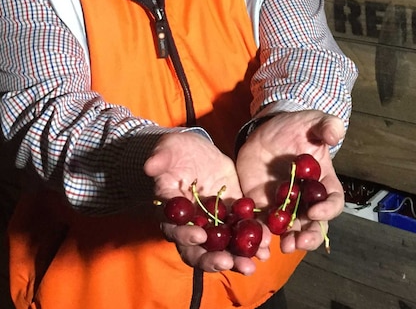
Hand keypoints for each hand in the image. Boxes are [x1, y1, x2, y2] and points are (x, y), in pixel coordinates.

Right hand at [144, 130, 271, 273]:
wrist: (197, 151)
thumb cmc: (175, 152)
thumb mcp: (167, 150)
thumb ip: (160, 159)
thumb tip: (149, 167)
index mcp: (171, 213)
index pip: (175, 230)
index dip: (185, 236)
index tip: (199, 236)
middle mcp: (190, 225)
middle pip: (198, 250)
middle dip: (212, 259)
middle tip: (229, 262)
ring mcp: (212, 224)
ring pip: (222, 248)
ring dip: (236, 259)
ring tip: (251, 265)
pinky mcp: (232, 216)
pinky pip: (242, 234)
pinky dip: (254, 243)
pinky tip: (266, 249)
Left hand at [236, 110, 345, 253]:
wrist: (267, 129)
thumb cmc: (297, 127)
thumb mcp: (314, 121)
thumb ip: (327, 126)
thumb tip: (335, 135)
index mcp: (323, 183)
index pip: (332, 202)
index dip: (328, 210)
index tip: (315, 211)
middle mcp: (306, 199)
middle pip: (313, 225)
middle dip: (309, 236)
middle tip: (299, 241)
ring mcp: (283, 205)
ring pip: (289, 230)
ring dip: (287, 241)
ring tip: (282, 246)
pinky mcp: (261, 205)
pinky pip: (262, 224)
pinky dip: (261, 235)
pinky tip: (258, 244)